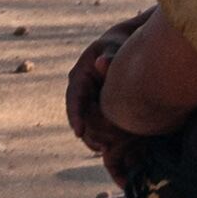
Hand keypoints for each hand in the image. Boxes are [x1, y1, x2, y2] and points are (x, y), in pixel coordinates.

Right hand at [67, 10, 149, 160]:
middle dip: (88, 133)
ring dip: (95, 137)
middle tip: (100, 148)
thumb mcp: (113, 48)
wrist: (122, 47)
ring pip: (88, 122)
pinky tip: (115, 146)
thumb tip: (101, 63)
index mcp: (79, 76)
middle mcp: (79, 90)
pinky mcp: (97, 106)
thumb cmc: (118, 45)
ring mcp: (88, 99)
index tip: (79, 132)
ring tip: (107, 151)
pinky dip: (104, 134)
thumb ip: (109, 56)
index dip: (75, 116)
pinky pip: (97, 123)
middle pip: (79, 116)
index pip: (74, 98)